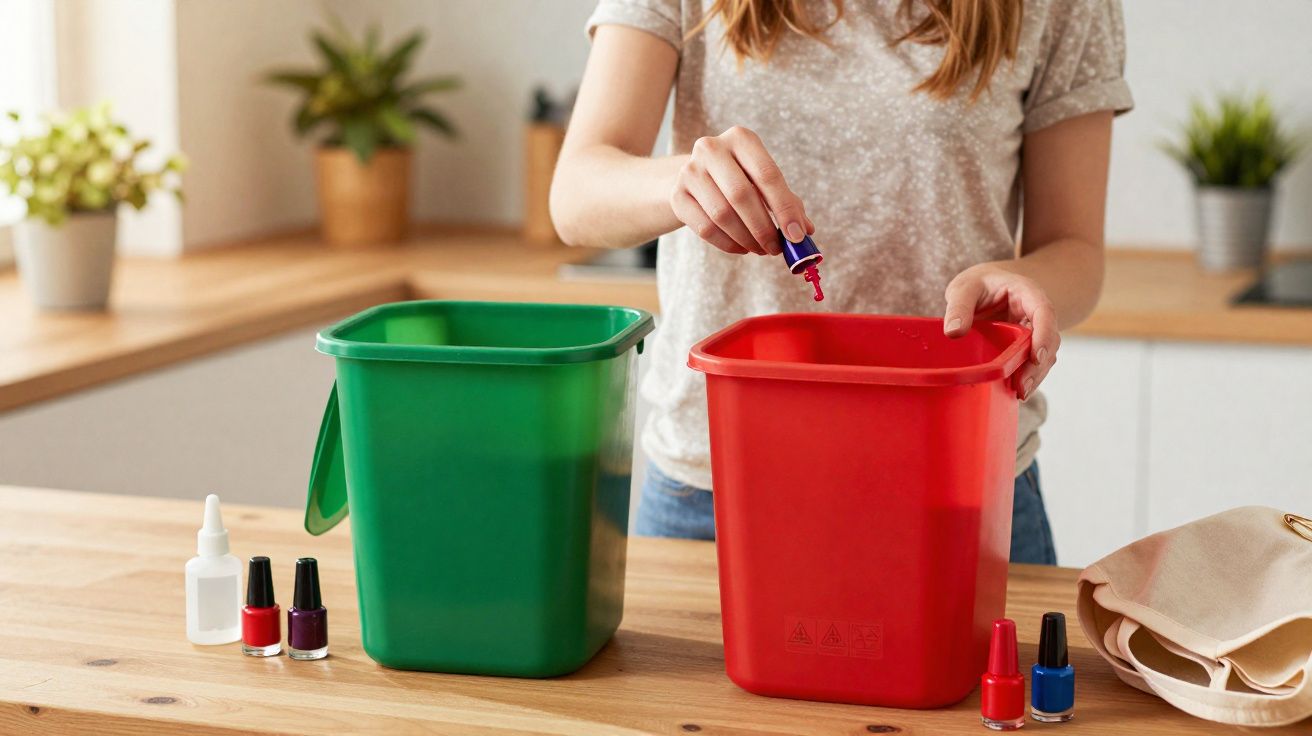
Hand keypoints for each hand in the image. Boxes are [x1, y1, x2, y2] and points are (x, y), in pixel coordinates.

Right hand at [670, 126, 813, 255]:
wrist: (693, 178)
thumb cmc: (739, 179)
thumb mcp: (763, 182)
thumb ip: (786, 202)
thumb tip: (805, 231)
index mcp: (741, 138)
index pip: (767, 175)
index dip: (784, 208)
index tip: (796, 235)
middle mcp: (712, 148)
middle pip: (741, 195)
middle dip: (763, 228)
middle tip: (776, 249)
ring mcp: (690, 171)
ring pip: (722, 215)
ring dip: (746, 239)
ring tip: (761, 249)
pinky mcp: (677, 195)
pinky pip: (705, 228)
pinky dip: (728, 244)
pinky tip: (741, 247)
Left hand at [943, 264, 1058, 400]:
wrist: (985, 286)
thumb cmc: (978, 284)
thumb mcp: (964, 287)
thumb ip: (959, 306)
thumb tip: (953, 332)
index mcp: (1027, 293)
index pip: (1045, 311)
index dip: (1045, 334)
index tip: (1035, 357)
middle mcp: (1035, 313)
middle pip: (1049, 339)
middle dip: (1039, 364)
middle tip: (1022, 386)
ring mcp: (1033, 332)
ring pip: (1044, 355)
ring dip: (1035, 375)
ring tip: (1020, 393)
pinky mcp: (1025, 346)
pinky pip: (1031, 362)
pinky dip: (1026, 376)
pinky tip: (1015, 391)